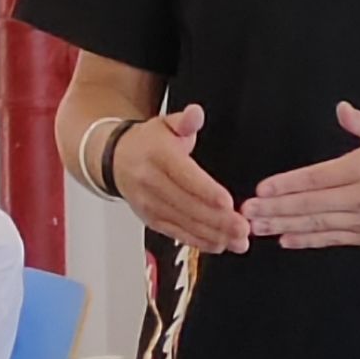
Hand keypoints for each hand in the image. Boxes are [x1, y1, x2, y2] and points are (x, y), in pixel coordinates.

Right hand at [113, 106, 249, 253]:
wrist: (115, 160)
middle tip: (243, 228)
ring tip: (239, 241)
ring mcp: (149, 204)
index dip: (206, 191)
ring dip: (213, 234)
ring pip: (184, 223)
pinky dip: (199, 241)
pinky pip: (177, 233)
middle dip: (218, 220)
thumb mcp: (166, 124)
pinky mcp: (151, 219)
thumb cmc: (148, 142)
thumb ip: (185, 121)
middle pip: (187, 205)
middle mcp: (150, 183)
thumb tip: (196, 113)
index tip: (228, 202)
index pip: (184, 176)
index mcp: (157, 156)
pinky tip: (219, 245)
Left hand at [242, 103, 359, 248]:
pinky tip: (285, 240)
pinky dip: (307, 240)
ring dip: (284, 226)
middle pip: (311, 204)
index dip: (287, 184)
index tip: (263, 188)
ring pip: (317, 224)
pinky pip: (332, 239)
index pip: (317, 178)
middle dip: (276, 208)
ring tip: (257, 227)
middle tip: (247, 211)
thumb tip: (341, 109)